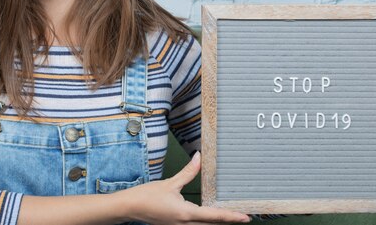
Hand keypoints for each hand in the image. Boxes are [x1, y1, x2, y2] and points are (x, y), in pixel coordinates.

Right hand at [119, 152, 250, 224]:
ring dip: (217, 221)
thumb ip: (188, 172)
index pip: (214, 216)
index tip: (245, 217)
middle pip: (212, 224)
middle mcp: (185, 224)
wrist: (129, 207)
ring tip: (231, 215)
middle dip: (227, 221)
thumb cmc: (147, 196)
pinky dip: (206, 221)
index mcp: (186, 214)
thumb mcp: (170, 183)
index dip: (232, 217)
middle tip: (243, 216)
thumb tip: (199, 158)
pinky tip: (210, 216)